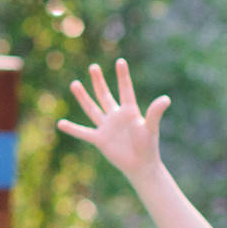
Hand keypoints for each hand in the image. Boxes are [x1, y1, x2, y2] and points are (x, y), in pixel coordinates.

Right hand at [56, 59, 166, 178]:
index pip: (125, 90)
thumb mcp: (150, 128)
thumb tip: (166, 99)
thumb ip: (155, 113)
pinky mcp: (99, 139)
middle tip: (93, 67)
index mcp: (130, 111)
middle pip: (105, 95)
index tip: (121, 61)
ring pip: (92, 108)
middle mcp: (116, 116)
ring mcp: (106, 127)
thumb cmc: (148, 146)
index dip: (123, 76)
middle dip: (99, 81)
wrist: (141, 165)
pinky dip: (72, 129)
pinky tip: (60, 123)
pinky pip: (83, 132)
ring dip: (83, 97)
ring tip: (75, 83)